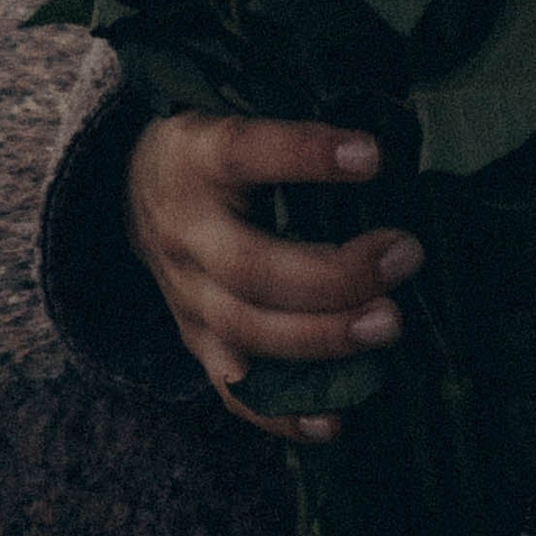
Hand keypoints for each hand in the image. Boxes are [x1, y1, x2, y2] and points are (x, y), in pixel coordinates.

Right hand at [124, 113, 426, 444]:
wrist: (130, 190)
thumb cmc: (212, 146)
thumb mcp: (231, 112)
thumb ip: (289, 133)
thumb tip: (385, 142)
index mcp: (196, 157)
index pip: (246, 152)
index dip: (305, 154)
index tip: (373, 155)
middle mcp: (186, 232)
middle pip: (252, 267)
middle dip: (335, 273)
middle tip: (406, 256)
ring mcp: (186, 296)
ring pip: (248, 332)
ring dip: (325, 337)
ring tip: (389, 323)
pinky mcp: (194, 342)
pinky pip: (233, 392)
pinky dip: (281, 417)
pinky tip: (334, 422)